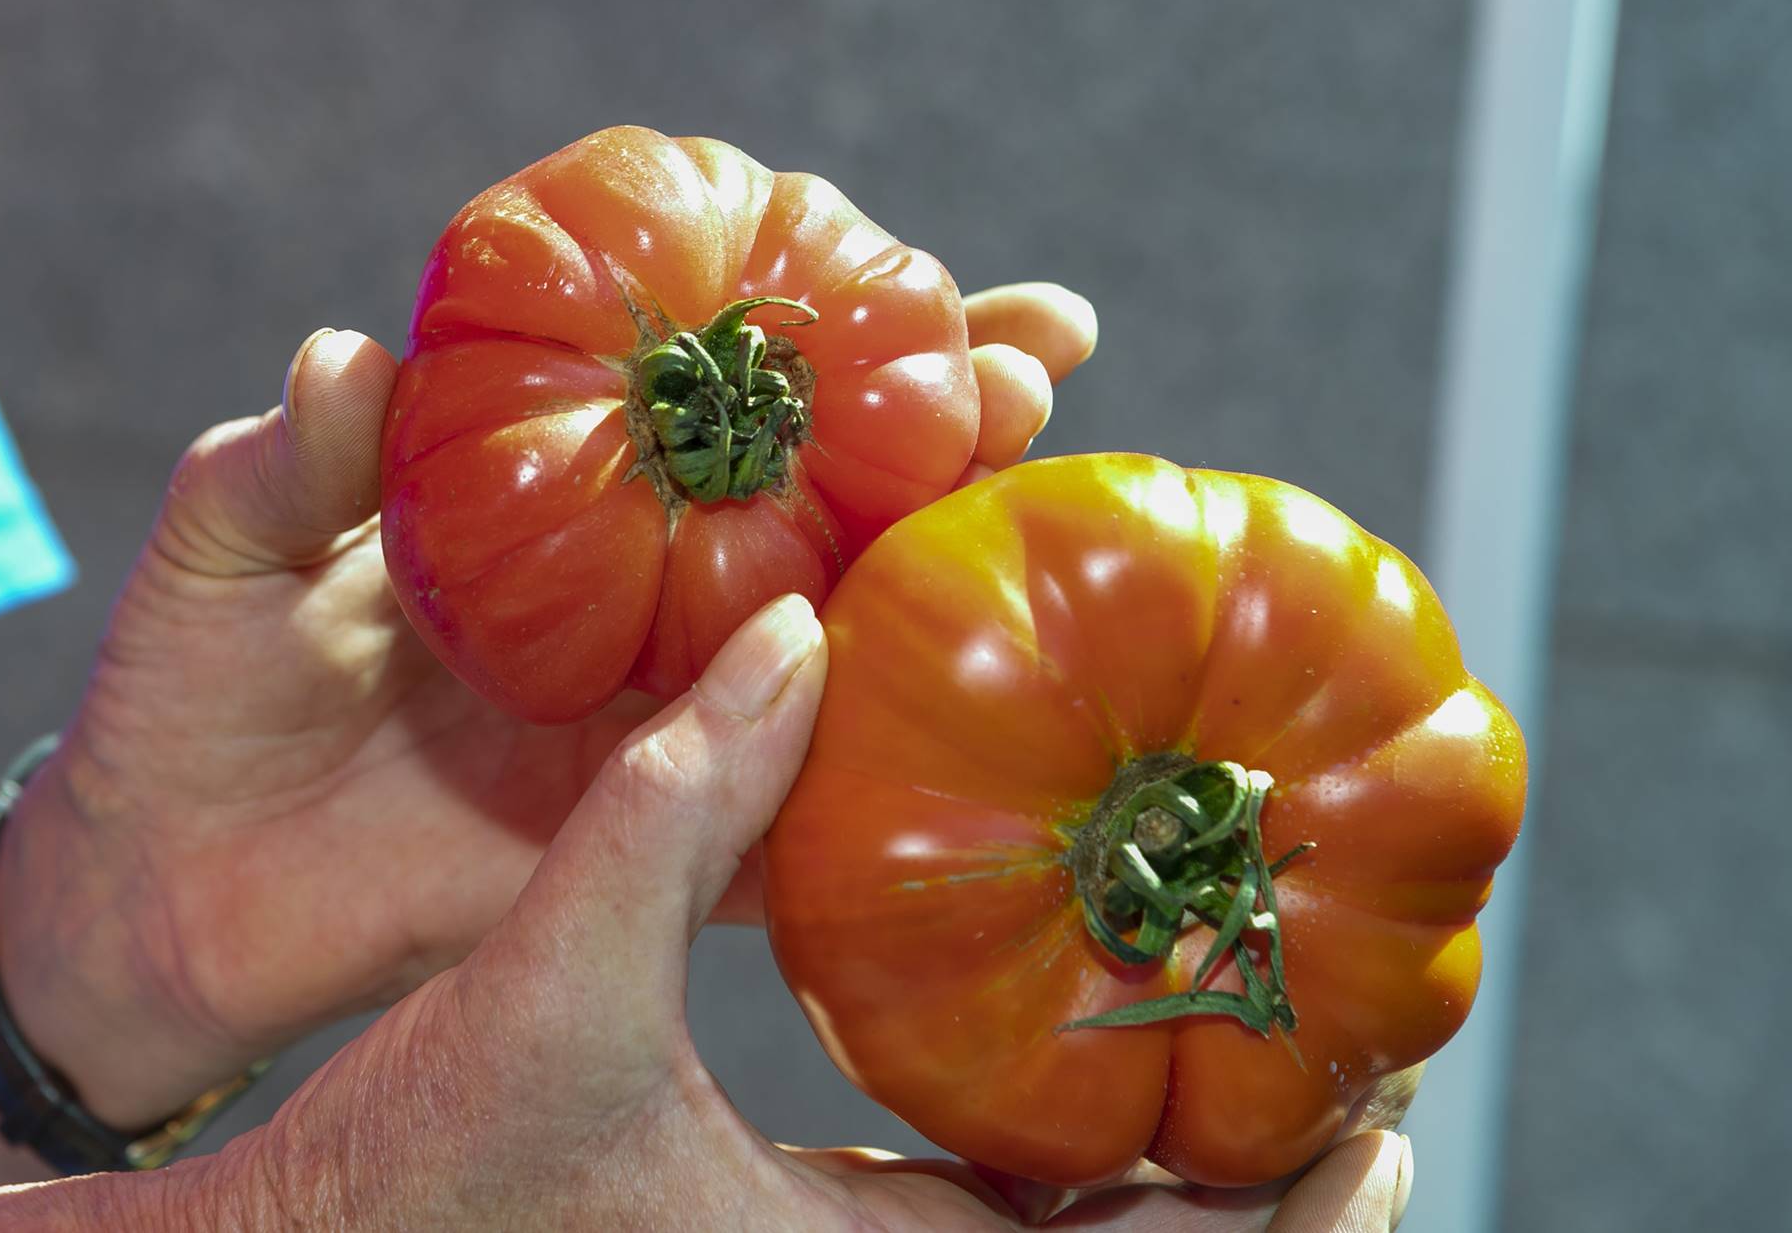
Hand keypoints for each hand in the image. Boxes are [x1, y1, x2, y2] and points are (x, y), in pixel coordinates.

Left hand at [0, 284, 1098, 1128]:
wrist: (168, 884)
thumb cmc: (190, 692)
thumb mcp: (219, 548)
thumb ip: (287, 460)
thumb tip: (353, 355)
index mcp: (557, 504)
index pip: (716, 397)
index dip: (830, 329)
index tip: (937, 271)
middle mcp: (637, 601)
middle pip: (826, 501)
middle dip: (947, 423)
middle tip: (1035, 364)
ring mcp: (657, 723)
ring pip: (834, 645)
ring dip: (941, 578)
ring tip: (1035, 495)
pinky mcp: (647, 848)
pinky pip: (776, 818)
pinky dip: (862, 783)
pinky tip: (958, 728)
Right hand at [166, 597, 1411, 1230]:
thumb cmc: (405, 1169)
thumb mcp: (547, 976)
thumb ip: (676, 804)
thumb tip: (803, 617)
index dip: (1298, 1204)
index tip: (1386, 1094)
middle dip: (1273, 1169)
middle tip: (1365, 1039)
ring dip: (1173, 1141)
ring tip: (1247, 1004)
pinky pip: (979, 1199)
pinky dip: (1058, 1128)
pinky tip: (1067, 1014)